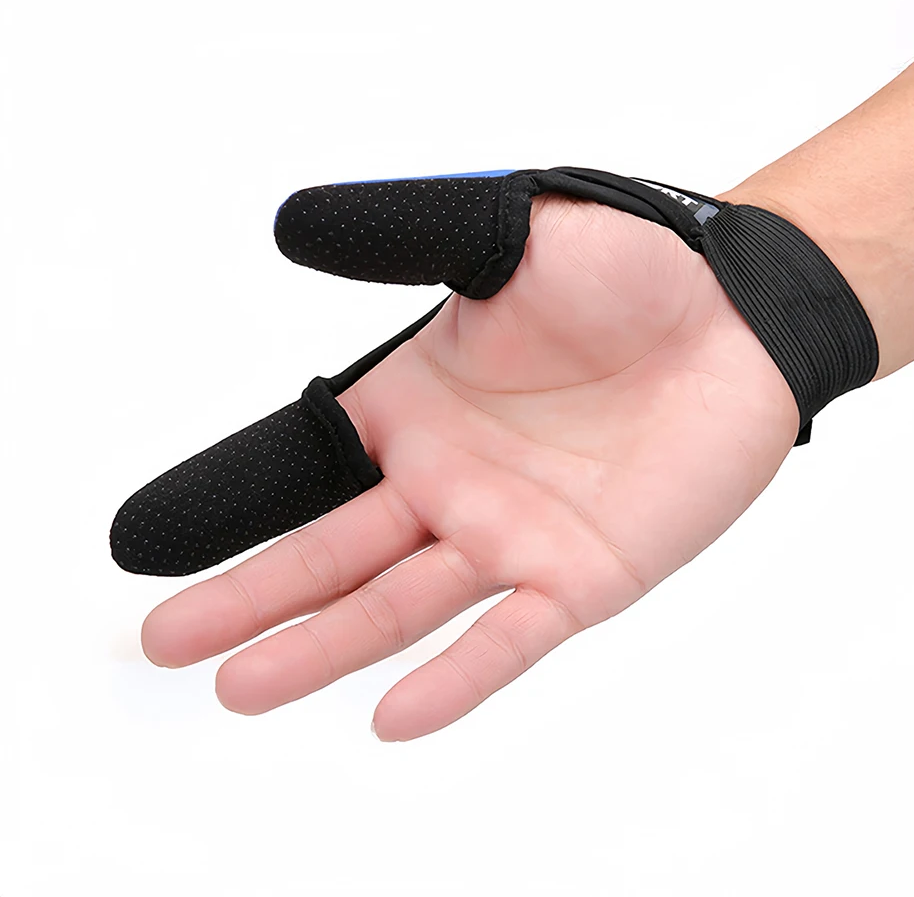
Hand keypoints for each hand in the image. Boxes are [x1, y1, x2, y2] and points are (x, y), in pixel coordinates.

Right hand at [140, 193, 799, 740]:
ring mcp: (511, 535)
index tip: (145, 545)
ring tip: (239, 687)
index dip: (224, 504)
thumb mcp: (502, 239)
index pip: (299, 464)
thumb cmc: (628, 267)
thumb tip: (288, 227)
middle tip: (165, 641)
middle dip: (247, 598)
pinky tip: (392, 715)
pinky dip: (455, 679)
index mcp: (414, 405)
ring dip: (321, 648)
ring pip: (398, 608)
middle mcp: (448, 482)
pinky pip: (510, 638)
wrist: (740, 314)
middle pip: (330, 554)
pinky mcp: (583, 575)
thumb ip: (402, 240)